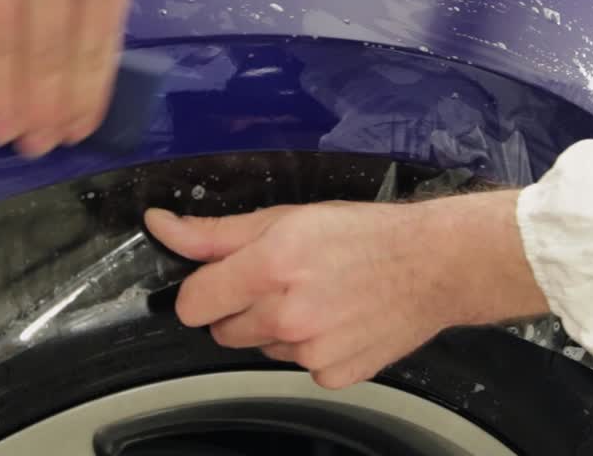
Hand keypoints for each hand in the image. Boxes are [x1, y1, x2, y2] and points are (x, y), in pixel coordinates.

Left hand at [144, 190, 548, 388]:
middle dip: (239, 308)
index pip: (192, 303)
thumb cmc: (361, 233)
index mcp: (269, 267)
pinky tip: (335, 319)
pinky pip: (297, 365)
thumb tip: (160, 224)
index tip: (221, 279)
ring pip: (261, 348)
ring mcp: (311, 351)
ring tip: (315, 295)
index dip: (202, 290)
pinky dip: (309, 347)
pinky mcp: (333, 375)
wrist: (432, 265)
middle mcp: (286, 314)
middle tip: (278, 280)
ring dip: (275, 328)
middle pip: (221, 331)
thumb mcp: (284, 218)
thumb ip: (214, 232)